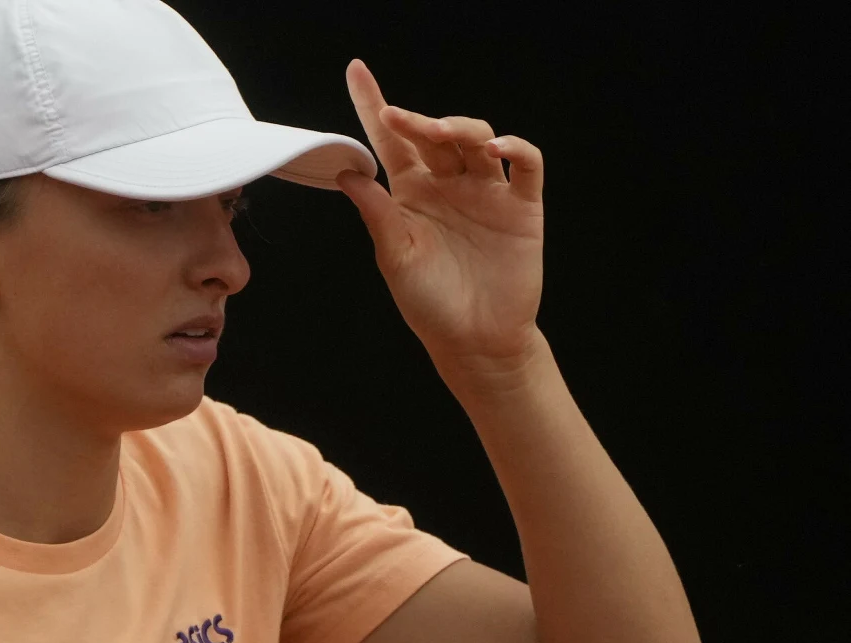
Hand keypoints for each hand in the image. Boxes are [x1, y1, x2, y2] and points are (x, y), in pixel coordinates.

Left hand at [336, 58, 545, 370]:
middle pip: (434, 133)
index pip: (391, 140)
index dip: (374, 106)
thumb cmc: (430, 303)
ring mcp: (486, 192)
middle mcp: (448, 185)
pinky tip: (495, 148)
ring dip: (460, 127)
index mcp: (411, 193)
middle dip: (417, 119)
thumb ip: (377, 213)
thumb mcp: (395, 257)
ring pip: (477, 138)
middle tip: (397, 115)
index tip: (355, 72)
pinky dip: (515, 147)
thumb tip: (346, 173)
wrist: (475, 340)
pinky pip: (525, 164)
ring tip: (441, 132)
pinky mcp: (521, 206)